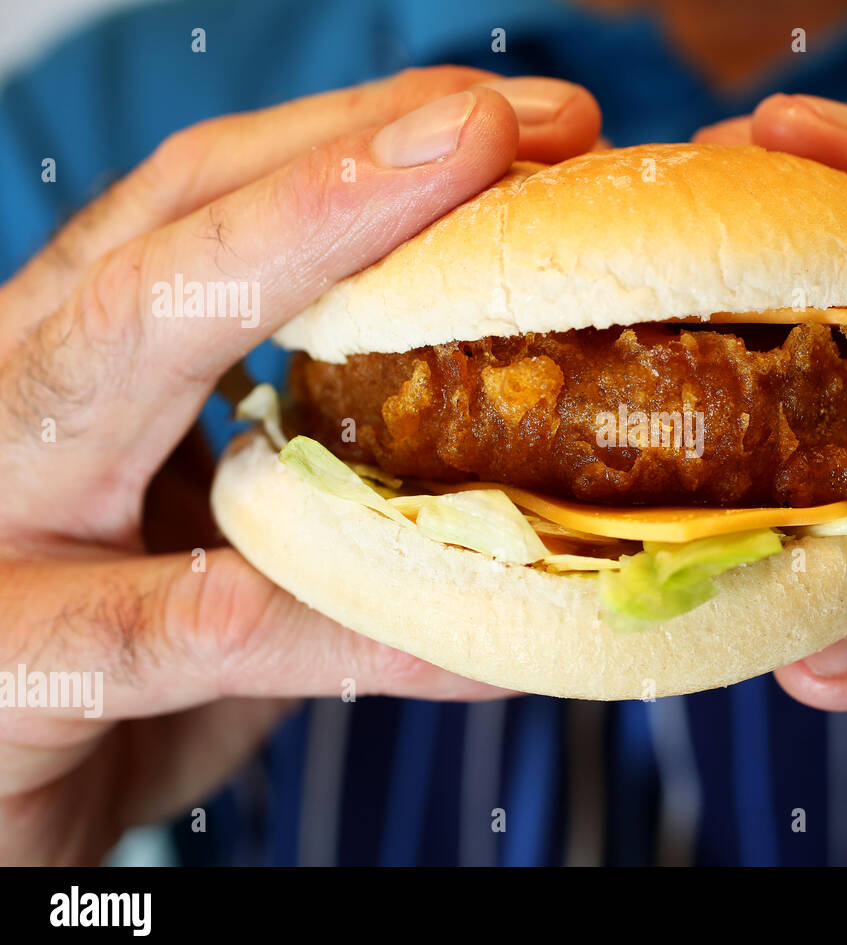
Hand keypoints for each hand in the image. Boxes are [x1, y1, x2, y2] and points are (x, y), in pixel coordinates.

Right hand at [0, 68, 600, 863]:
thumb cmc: (118, 664)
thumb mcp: (229, 554)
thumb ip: (337, 502)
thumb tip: (535, 491)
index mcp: (93, 365)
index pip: (218, 212)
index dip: (365, 152)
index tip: (530, 119)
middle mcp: (30, 399)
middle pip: (174, 233)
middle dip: (342, 160)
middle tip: (498, 115)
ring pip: (108, 354)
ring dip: (285, 256)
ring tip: (440, 187)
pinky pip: (121, 630)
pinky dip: (236, 614)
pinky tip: (314, 601)